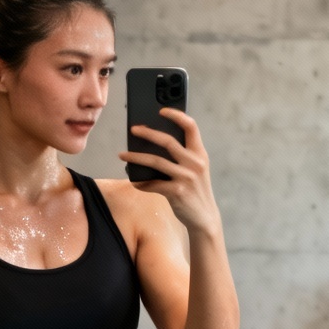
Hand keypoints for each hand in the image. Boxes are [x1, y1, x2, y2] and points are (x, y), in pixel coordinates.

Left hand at [119, 108, 221, 233]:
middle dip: (147, 133)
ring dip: (135, 157)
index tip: (161, 110)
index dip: (176, 115)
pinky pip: (152, 184)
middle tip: (133, 129)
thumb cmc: (195, 190)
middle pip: (167, 141)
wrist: (204, 217)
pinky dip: (140, 182)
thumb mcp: (196, 169)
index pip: (191, 126)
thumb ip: (183, 156)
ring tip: (123, 155)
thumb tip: (152, 144)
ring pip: (155, 161)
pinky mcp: (177, 192)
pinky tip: (134, 181)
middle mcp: (194, 163)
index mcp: (200, 154)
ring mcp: (186, 177)